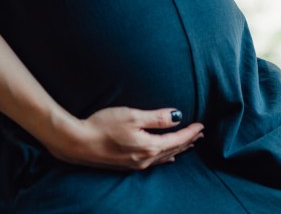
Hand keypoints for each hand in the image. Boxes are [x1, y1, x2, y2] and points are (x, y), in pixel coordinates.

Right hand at [45, 106, 203, 170]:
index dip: (190, 131)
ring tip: (189, 143)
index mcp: (149, 146)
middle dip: (188, 140)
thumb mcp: (132, 116)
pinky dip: (165, 156)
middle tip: (200, 133)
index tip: (202, 125)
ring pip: (164, 156)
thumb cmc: (103, 126)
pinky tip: (167, 157)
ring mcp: (136, 164)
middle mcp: (146, 159)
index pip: (177, 139)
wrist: (78, 143)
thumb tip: (177, 116)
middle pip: (173, 149)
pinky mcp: (128, 164)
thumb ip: (156, 117)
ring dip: (178, 148)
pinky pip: (154, 161)